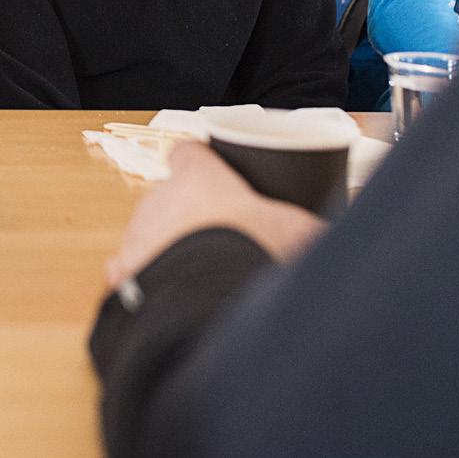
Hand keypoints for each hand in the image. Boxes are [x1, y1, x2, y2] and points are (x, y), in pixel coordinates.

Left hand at [106, 140, 325, 287]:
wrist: (206, 306)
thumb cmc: (249, 252)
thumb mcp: (296, 230)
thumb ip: (310, 225)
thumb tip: (334, 232)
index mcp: (198, 177)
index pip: (189, 152)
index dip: (201, 162)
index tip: (215, 175)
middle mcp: (160, 200)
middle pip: (169, 195)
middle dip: (189, 212)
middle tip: (220, 235)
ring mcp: (138, 238)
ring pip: (148, 232)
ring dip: (166, 245)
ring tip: (196, 270)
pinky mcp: (124, 277)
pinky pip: (128, 270)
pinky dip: (143, 279)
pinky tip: (164, 290)